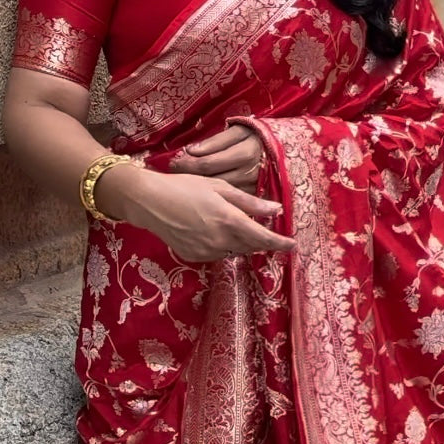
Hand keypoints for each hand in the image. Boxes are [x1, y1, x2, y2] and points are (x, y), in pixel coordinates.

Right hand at [103, 166, 294, 262]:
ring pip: (235, 251)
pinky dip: (225, 246)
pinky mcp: (194, 256)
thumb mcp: (220, 188)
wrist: (149, 202)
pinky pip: (218, 254)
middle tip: (269, 233)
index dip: (281, 243)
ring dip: (243, 243)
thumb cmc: (185, 187)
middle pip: (252, 247)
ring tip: (240, 228)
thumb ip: (250, 202)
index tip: (294, 245)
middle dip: (263, 242)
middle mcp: (220, 240)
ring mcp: (206, 251)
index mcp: (230, 221)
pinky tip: (217, 232)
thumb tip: (277, 209)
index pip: (264, 238)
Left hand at [168, 123, 263, 195]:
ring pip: (219, 195)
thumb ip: (216, 141)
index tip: (173, 162)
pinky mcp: (255, 200)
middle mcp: (249, 174)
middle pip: (210, 181)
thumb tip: (191, 150)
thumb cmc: (258, 136)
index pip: (207, 163)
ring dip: (200, 190)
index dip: (187, 164)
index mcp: (245, 153)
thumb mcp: (240, 130)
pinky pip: (231, 203)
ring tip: (185, 183)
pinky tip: (203, 195)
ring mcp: (252, 189)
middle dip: (189, 177)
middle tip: (174, 174)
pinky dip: (215, 199)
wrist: (285, 150)